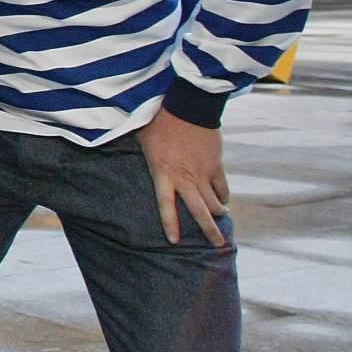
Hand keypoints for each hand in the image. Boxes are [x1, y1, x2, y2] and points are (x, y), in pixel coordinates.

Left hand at [141, 107, 229, 246]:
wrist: (189, 106)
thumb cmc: (160, 121)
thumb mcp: (143, 141)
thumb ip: (144, 157)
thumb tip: (127, 157)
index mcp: (163, 174)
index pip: (166, 206)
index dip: (171, 224)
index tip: (175, 241)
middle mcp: (185, 178)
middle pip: (200, 211)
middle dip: (209, 230)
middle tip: (217, 245)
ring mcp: (203, 173)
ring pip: (214, 202)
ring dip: (218, 213)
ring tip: (220, 219)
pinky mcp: (216, 164)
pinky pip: (222, 187)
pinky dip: (224, 196)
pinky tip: (224, 200)